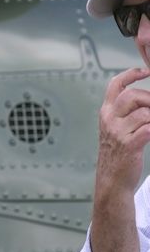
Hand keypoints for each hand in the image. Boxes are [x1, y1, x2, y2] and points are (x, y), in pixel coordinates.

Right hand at [95, 68, 149, 193]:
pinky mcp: (130, 145)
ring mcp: (118, 133)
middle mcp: (109, 120)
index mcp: (106, 113)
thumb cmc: (117, 153)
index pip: (116, 85)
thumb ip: (124, 112)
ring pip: (144, 112)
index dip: (131, 74)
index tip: (145, 71)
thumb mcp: (114, 128)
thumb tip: (145, 98)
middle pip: (133, 96)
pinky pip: (149, 129)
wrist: (111, 180)